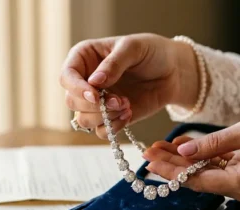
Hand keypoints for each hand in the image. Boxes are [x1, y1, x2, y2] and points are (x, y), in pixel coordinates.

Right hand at [60, 33, 199, 138]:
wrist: (173, 71)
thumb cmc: (152, 52)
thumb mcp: (133, 48)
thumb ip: (113, 64)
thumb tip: (94, 82)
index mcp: (84, 58)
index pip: (66, 76)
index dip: (76, 89)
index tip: (95, 96)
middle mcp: (85, 81)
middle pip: (72, 102)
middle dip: (94, 106)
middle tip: (119, 101)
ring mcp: (97, 101)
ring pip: (83, 120)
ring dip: (105, 117)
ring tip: (126, 106)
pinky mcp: (110, 117)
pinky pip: (100, 131)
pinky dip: (113, 127)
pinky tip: (129, 114)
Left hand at [143, 110, 239, 206]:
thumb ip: (214, 143)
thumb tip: (183, 152)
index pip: (195, 180)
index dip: (169, 171)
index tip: (148, 159)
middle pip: (198, 179)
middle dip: (172, 165)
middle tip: (147, 151)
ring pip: (207, 175)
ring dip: (185, 162)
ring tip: (161, 146)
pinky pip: (221, 171)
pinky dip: (204, 160)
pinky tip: (186, 147)